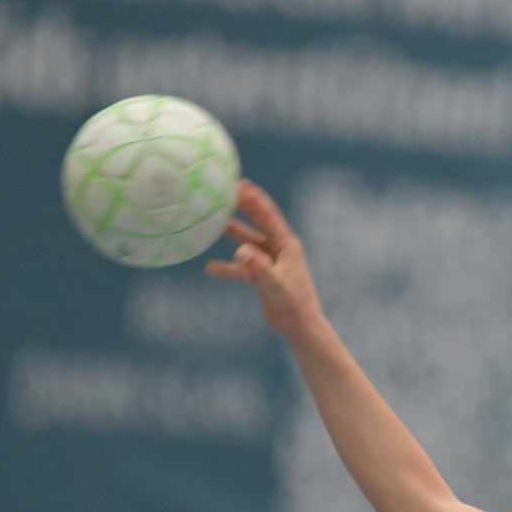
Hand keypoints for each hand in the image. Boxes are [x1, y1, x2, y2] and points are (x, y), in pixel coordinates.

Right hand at [205, 180, 324, 340]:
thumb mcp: (275, 286)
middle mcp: (280, 250)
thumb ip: (258, 268)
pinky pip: (245, 267)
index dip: (255, 199)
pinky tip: (210, 268)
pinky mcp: (266, 276)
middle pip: (259, 223)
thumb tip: (241, 251)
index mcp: (287, 246)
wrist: (301, 327)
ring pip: (249, 243)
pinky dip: (230, 267)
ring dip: (234, 233)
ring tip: (213, 220)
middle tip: (225, 191)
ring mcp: (273, 262)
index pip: (269, 216)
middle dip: (244, 207)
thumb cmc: (294, 306)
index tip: (240, 183)